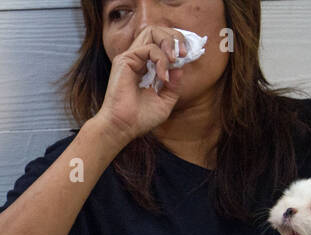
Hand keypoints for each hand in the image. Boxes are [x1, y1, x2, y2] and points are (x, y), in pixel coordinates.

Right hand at [91, 27, 185, 145]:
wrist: (123, 128)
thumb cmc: (140, 119)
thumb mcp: (166, 101)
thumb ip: (174, 84)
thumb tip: (180, 67)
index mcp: (146, 67)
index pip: (162, 43)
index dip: (177, 45)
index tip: (188, 57)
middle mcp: (137, 60)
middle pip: (158, 31)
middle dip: (175, 38)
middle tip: (184, 54)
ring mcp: (130, 58)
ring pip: (152, 32)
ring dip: (169, 42)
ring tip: (175, 60)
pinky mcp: (125, 60)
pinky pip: (149, 48)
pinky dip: (161, 59)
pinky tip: (163, 76)